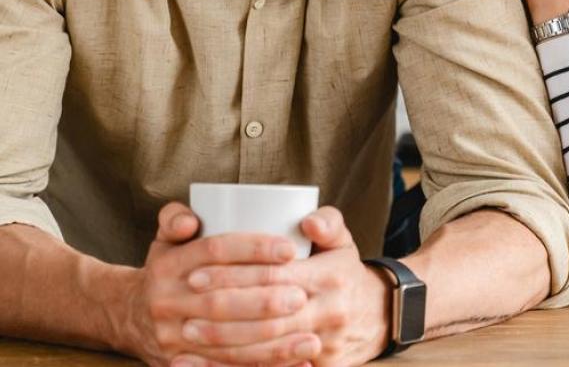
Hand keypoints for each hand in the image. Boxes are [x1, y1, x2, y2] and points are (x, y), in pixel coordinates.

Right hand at [118, 202, 311, 366]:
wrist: (127, 316)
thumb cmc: (167, 267)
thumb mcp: (165, 237)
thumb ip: (176, 217)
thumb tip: (191, 220)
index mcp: (168, 265)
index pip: (215, 251)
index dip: (254, 249)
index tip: (290, 250)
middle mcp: (166, 301)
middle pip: (221, 302)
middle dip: (264, 301)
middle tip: (302, 296)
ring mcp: (171, 337)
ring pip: (225, 343)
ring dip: (271, 345)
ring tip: (311, 339)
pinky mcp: (180, 364)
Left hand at [172, 206, 389, 366]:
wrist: (379, 315)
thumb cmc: (345, 274)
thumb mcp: (343, 242)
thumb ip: (328, 222)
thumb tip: (308, 220)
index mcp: (330, 275)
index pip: (273, 275)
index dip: (233, 275)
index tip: (196, 273)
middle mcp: (329, 310)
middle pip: (265, 314)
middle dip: (221, 312)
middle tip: (185, 307)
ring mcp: (326, 343)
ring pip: (266, 347)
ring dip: (223, 343)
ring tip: (187, 334)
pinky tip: (208, 366)